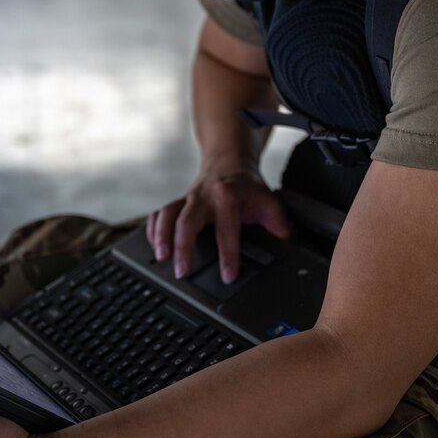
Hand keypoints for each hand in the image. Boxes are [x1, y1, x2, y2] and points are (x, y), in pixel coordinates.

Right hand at [147, 166, 289, 282]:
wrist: (228, 162)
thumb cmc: (246, 186)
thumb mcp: (268, 200)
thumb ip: (277, 222)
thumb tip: (284, 241)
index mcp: (227, 196)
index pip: (227, 228)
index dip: (228, 253)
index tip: (228, 275)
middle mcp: (203, 195)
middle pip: (187, 220)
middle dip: (183, 246)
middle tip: (182, 271)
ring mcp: (187, 197)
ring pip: (167, 213)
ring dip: (161, 236)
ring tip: (161, 257)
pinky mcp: (176, 201)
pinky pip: (158, 213)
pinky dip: (153, 229)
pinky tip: (153, 245)